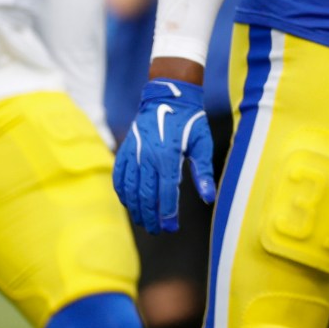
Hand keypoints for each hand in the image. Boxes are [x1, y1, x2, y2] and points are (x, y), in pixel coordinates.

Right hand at [116, 79, 214, 233]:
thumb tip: (209, 197)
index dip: (168, 213)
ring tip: (144, 222)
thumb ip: (204, 172)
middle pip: (146, 195)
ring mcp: (133, 153)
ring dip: (136, 208)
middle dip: (151, 216)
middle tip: (158, 230)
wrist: (168, 97)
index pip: (166, 193)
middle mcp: (147, 157)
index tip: (171, 227)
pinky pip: (119, 176)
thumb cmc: (190, 122)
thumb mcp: (202, 144)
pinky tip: (129, 203)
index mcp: (168, 156)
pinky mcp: (125, 150)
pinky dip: (122, 192)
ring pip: (130, 189)